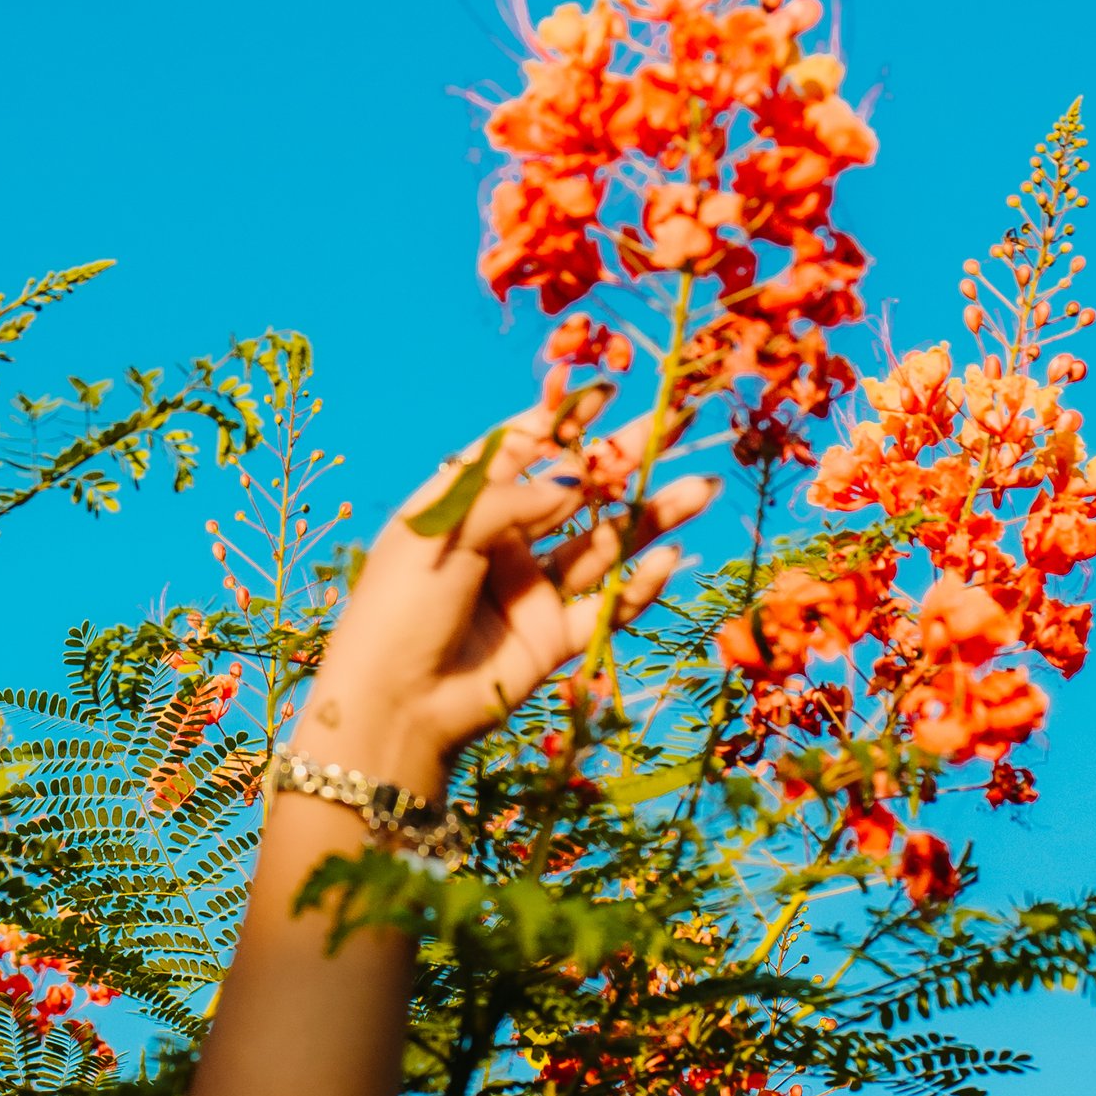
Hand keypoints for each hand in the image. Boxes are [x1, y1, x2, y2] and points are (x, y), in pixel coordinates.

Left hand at [296, 398, 716, 798]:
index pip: (521, 450)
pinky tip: (669, 559)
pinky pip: (606, 608)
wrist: (394, 703)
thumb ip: (512, 499)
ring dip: (651, 517)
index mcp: (463, 507)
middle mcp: (500, 542)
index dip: (563, 421)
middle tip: (675, 423)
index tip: (607, 392)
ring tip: (702, 488)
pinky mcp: (550, 638)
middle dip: (624, 460)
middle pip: (574, 491)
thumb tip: (573, 484)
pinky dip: (639, 586)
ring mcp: (528, 590)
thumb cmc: (399, 608)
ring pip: (603, 545)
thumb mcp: (445, 533)